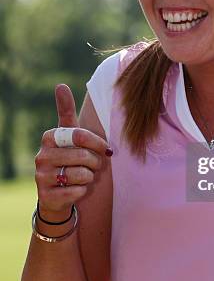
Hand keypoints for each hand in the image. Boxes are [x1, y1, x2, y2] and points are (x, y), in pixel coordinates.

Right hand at [34, 84, 110, 220]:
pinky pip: (77, 191)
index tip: (106, 148)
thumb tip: (60, 84)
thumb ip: (66, 111)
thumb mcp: (69, 135)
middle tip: (94, 166)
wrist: (57, 195)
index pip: (79, 135)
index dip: (97, 143)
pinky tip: (75, 189)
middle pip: (83, 156)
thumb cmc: (69, 158)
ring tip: (83, 176)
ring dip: (89, 177)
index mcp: (49, 137)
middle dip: (95, 163)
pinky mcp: (46, 196)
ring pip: (81, 175)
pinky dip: (83, 191)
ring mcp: (41, 176)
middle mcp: (41, 155)